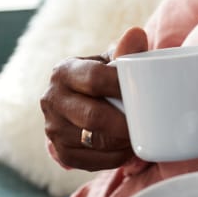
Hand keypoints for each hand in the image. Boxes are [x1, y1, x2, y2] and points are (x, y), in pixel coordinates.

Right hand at [41, 27, 148, 170]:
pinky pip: (88, 161)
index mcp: (64, 71)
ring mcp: (52, 128)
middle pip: (92, 116)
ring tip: (139, 135)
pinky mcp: (59, 151)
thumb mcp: (112, 59)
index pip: (94, 79)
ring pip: (91, 141)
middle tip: (146, 124)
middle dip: (123, 123)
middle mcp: (51, 99)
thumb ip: (127, 50)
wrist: (82, 100)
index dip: (121, 87)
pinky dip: (112, 158)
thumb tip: (136, 34)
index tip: (144, 93)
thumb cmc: (104, 75)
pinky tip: (126, 149)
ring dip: (120, 142)